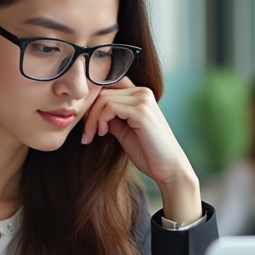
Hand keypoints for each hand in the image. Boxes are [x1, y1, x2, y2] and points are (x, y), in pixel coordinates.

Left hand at [81, 77, 201, 223]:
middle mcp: (143, 92)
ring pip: (103, 98)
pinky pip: (109, 107)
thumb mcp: (123, 131)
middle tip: (86, 134)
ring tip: (92, 136)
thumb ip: (110, 118)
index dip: (92, 103)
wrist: (168, 168)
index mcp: (140, 95)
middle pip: (103, 91)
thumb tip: (91, 111)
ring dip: (92, 119)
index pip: (108, 86)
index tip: (86, 124)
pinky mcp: (141, 111)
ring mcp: (143, 100)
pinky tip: (101, 133)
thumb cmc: (148, 152)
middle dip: (89, 113)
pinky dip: (100, 120)